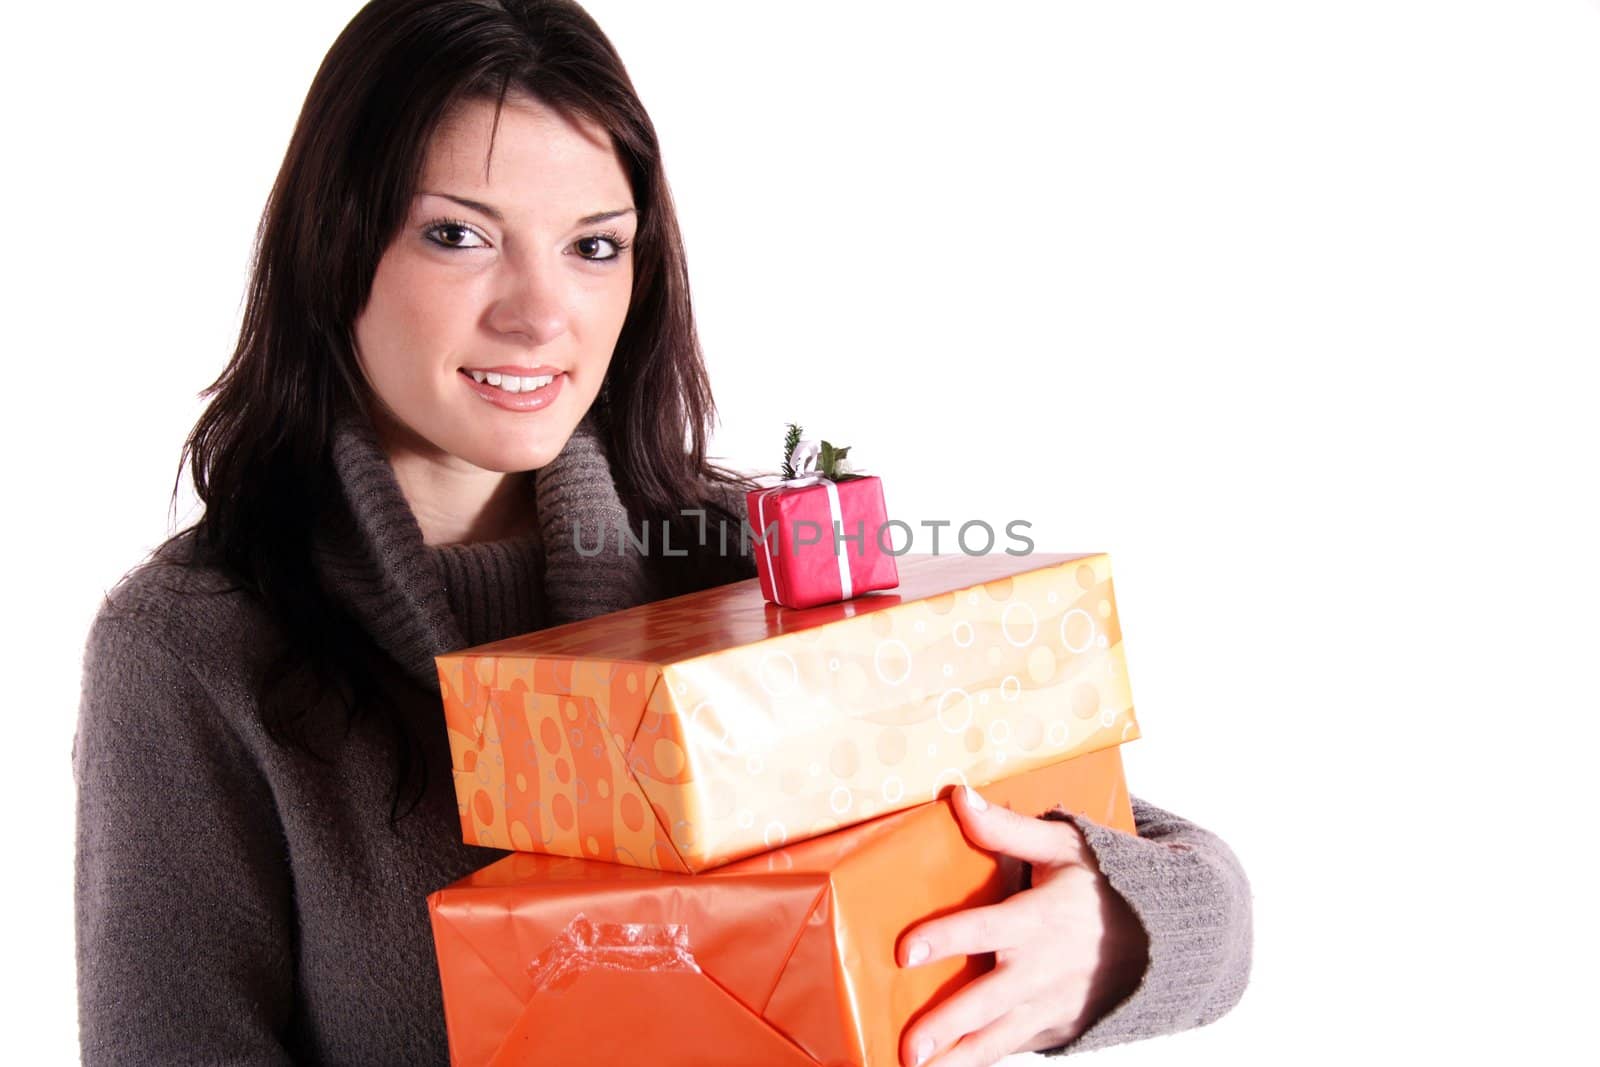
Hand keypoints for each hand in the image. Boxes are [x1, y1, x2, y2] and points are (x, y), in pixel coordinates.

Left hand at [896, 785, 1148, 1066]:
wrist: (1162, 938)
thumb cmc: (1100, 884)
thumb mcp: (1062, 845)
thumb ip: (1006, 828)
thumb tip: (960, 796)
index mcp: (1040, 918)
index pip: (986, 928)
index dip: (947, 938)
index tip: (906, 951)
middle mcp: (1042, 968)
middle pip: (988, 1000)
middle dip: (947, 1024)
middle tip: (909, 1046)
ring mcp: (1050, 1004)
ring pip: (998, 1038)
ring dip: (958, 1057)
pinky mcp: (1055, 1027)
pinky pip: (1013, 1047)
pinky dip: (981, 1060)